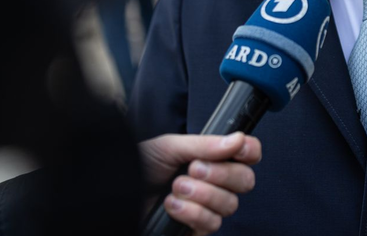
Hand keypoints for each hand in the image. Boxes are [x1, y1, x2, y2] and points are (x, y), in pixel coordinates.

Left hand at [138, 133, 261, 234]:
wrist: (117, 194)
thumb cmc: (140, 167)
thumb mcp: (170, 147)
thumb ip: (205, 144)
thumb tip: (239, 138)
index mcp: (212, 158)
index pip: (248, 155)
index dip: (249, 151)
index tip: (239, 149)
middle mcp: (215, 184)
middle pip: (245, 181)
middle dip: (221, 174)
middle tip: (194, 169)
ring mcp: (208, 208)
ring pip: (229, 204)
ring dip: (201, 194)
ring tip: (176, 187)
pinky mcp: (198, 229)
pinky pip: (211, 223)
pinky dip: (191, 212)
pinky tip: (172, 205)